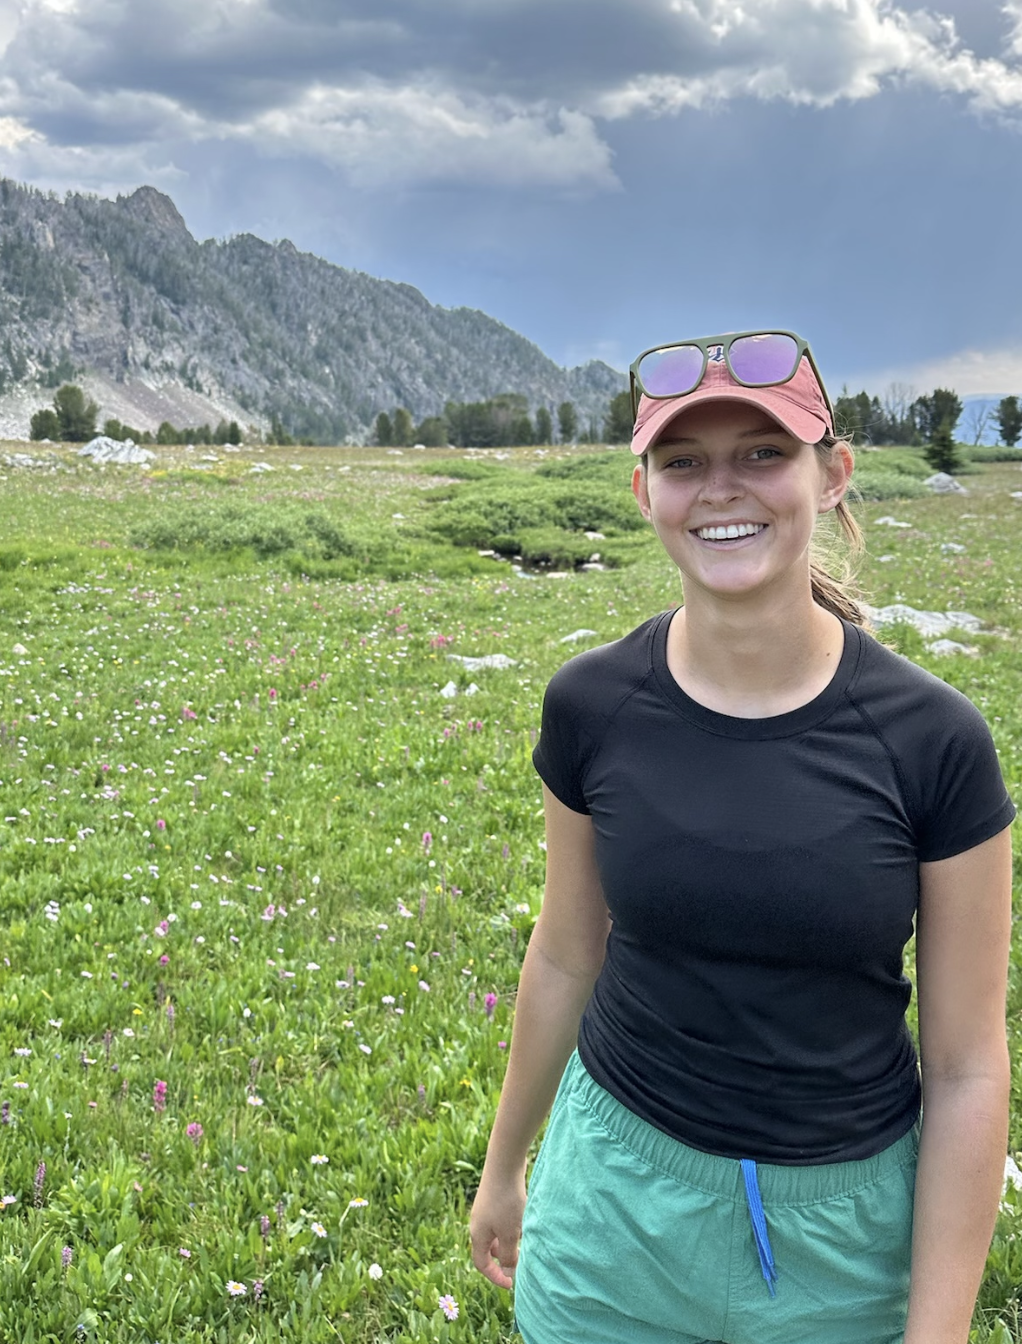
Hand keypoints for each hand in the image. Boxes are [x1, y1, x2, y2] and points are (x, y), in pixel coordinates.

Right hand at [470, 1164, 526, 1289]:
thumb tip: (508, 1273)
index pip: (482, 1264)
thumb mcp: (510, 1233)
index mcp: (478, 1235)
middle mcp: (478, 1223)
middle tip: (520, 1262)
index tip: (511, 1284)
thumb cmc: (506, 1201)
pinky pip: (500, 1221)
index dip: (495, 1276)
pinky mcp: (493, 1198)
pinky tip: (523, 1220)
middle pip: (488, 1249)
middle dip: (504, 1258)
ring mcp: (485, 1209)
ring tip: (524, 1240)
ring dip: (509, 1241)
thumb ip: (509, 1256)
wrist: (504, 1163)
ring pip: (496, 1234)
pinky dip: (510, 1227)